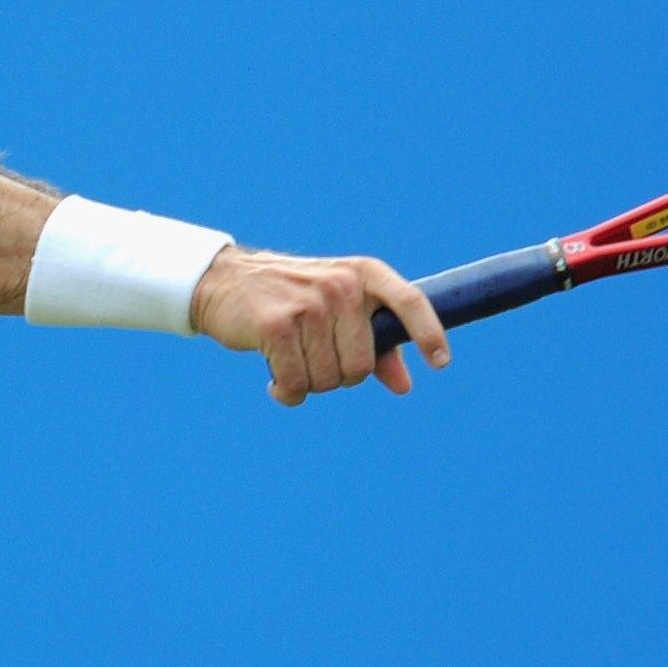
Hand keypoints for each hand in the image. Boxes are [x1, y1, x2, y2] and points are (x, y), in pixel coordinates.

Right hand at [190, 249, 448, 406]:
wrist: (226, 282)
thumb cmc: (292, 300)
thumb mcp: (338, 311)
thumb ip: (376, 346)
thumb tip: (405, 385)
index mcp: (364, 275)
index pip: (409, 302)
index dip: (428, 333)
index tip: (441, 363)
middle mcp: (341, 286)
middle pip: (360, 365)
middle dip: (338, 377)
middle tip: (314, 361)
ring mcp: (309, 304)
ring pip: (328, 378)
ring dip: (308, 383)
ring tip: (290, 361)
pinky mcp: (277, 325)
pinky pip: (296, 382)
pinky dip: (287, 391)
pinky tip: (274, 380)